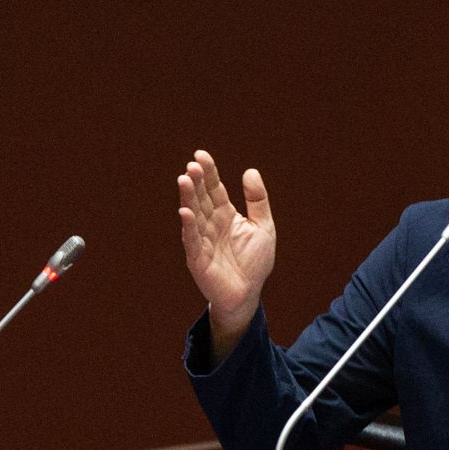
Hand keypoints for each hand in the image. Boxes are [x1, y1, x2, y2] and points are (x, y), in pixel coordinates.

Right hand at [177, 149, 275, 355]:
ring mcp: (202, 241)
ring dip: (188, 199)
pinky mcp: (197, 259)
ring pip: (193, 216)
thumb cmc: (254, 262)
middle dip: (196, 182)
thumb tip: (250, 171)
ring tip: (184, 180)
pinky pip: (192, 241)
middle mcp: (211, 224)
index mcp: (225, 215)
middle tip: (191, 166)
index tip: (200, 155)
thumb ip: (258, 200)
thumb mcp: (264, 227)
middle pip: (201, 199)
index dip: (208, 173)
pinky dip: (188, 227)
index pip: (214, 189)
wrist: (248, 294)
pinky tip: (185, 213)